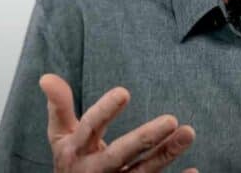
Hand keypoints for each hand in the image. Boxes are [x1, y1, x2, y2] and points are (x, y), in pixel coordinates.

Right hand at [39, 73, 197, 172]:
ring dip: (167, 154)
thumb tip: (46, 77)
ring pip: (143, 172)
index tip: (124, 92)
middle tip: (171, 119)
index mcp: (76, 152)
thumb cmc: (72, 162)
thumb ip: (60, 107)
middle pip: (120, 154)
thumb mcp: (61, 136)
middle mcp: (95, 170)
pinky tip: (194, 171)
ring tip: (189, 132)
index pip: (90, 128)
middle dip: (144, 139)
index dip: (105, 111)